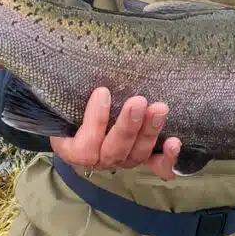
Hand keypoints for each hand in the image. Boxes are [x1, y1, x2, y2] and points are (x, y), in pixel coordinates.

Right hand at [49, 87, 180, 180]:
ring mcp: (122, 160)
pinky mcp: (142, 157)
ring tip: (159, 109)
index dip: (94, 121)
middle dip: (128, 126)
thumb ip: (62, 93)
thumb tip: (61, 69)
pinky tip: (174, 143)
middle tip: (138, 101)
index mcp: (74, 150)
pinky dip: (167, 159)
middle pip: (115, 151)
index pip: (84, 147)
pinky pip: (156, 166)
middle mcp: (99, 159)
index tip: (102, 91)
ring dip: (149, 132)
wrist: (82, 114)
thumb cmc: (71, 105)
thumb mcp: (60, 101)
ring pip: (137, 154)